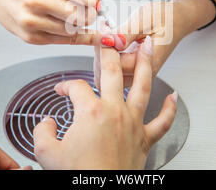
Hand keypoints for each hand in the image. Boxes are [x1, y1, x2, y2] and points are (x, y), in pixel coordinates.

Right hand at [0, 0, 109, 44]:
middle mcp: (37, 0)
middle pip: (86, 16)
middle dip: (88, 10)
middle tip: (78, 1)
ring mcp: (33, 21)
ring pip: (76, 30)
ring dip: (77, 21)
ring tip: (63, 6)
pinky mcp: (31, 37)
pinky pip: (65, 41)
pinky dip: (69, 32)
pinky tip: (64, 20)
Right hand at [33, 37, 176, 169]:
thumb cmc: (78, 175)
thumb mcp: (46, 153)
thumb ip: (42, 132)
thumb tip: (45, 123)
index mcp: (90, 112)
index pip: (76, 87)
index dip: (65, 86)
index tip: (61, 91)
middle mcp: (114, 112)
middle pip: (112, 73)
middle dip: (108, 52)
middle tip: (108, 39)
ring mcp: (132, 123)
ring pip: (142, 87)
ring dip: (144, 65)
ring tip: (147, 47)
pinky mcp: (144, 139)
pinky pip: (162, 122)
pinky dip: (169, 109)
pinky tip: (174, 97)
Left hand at [95, 0, 207, 86]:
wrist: (178, 18)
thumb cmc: (166, 17)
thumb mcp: (144, 19)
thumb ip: (126, 33)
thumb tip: (108, 41)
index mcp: (150, 62)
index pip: (117, 65)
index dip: (104, 48)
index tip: (101, 30)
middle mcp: (145, 72)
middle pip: (111, 78)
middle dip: (100, 57)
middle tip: (101, 35)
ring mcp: (140, 73)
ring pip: (111, 78)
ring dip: (102, 61)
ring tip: (104, 40)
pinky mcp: (135, 69)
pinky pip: (116, 71)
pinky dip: (107, 60)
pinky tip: (107, 44)